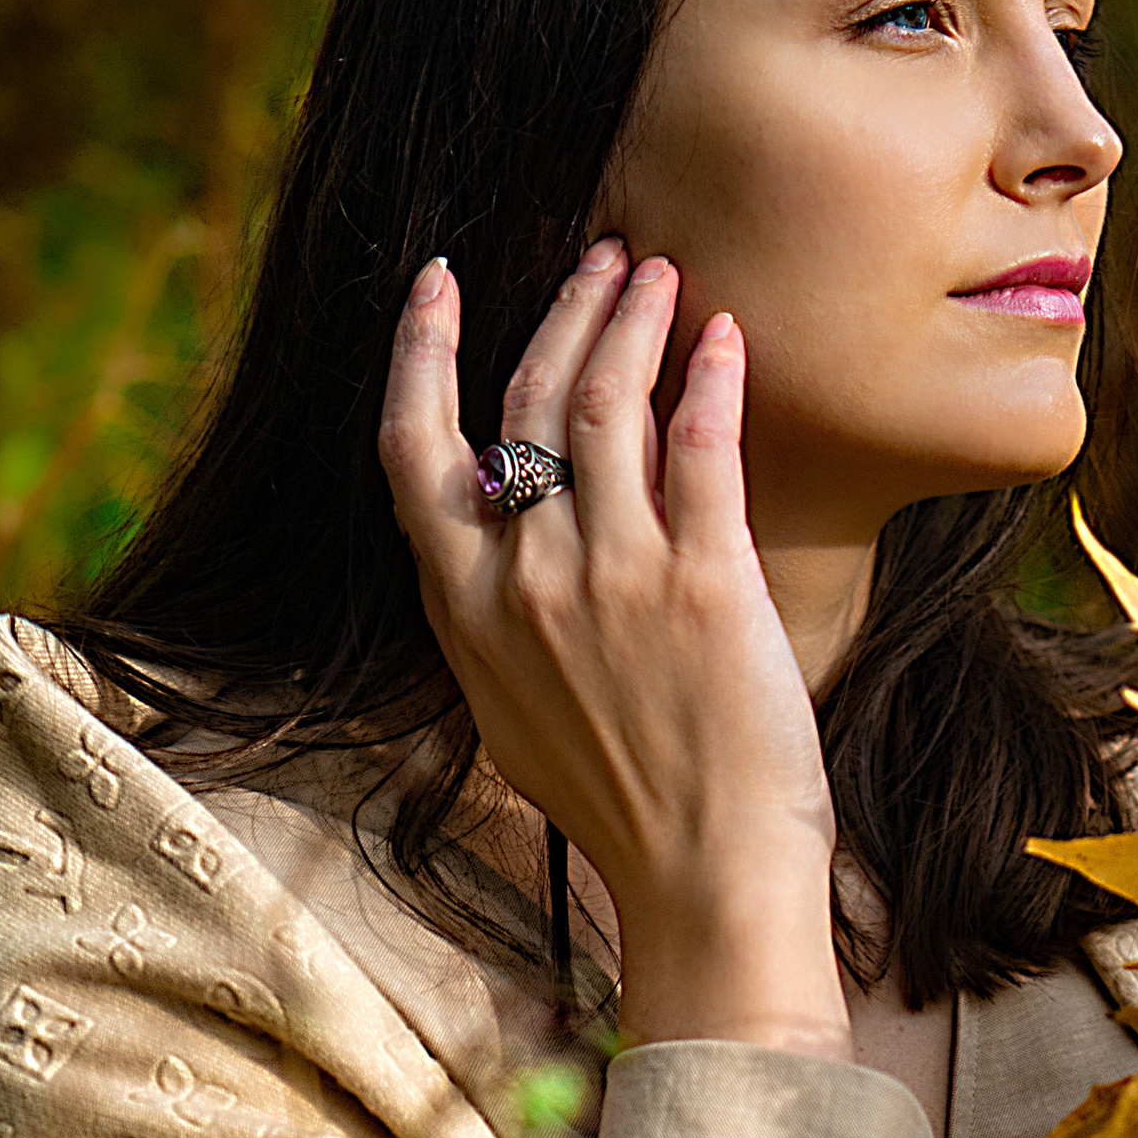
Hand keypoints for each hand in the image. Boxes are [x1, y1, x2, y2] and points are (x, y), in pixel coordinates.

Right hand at [377, 239, 847, 1057]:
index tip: (438, 279)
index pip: (412, 447)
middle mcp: (523, 581)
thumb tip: (495, 557)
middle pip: (527, 398)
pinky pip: (700, 448)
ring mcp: (613, 578)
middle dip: (566, 308)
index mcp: (462, 610)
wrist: (704, 880)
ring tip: (664, 274)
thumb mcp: (512, 715)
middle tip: (607, 257)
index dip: (419, 349)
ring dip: (635, 320)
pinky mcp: (705, 583)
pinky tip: (725, 338)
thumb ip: (494, 624)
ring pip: (608, 403)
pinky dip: (709, 379)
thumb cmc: (622, 808)